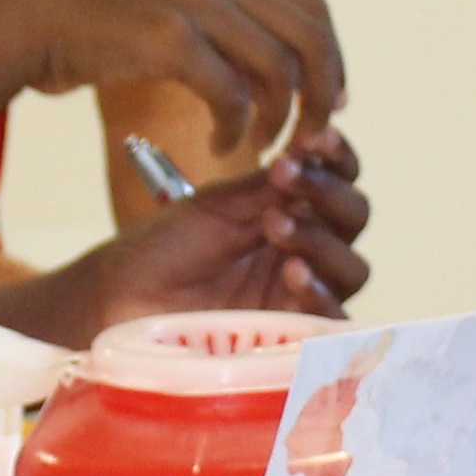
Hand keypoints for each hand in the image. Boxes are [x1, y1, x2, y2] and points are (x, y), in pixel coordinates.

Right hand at [0, 0, 346, 158]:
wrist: (20, 13)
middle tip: (311, 137)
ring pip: (278, 67)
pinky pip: (230, 93)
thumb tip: (264, 47)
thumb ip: (217, 6)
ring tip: (262, 147)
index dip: (332, 60)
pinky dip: (236, 128)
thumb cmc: (89, 14)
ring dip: (279, 118)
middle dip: (321, 94)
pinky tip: (222, 146)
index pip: (312, 7)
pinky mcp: (167, 36)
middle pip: (310, 35)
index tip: (329, 102)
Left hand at [47, 128, 370, 335]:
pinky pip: (330, 322)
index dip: (337, 158)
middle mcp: (305, 250)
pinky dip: (319, 294)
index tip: (316, 138)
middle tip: (283, 180)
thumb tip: (311, 150)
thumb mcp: (214, 205)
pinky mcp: (291, 338)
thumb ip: (266, 185)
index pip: (339, 180)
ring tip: (276, 227)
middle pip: (354, 220)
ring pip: (351, 268)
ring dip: (321, 240)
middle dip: (327, 193)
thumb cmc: (163, 249)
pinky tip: (292, 273)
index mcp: (290, 209)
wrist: (121, 298)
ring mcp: (299, 294)